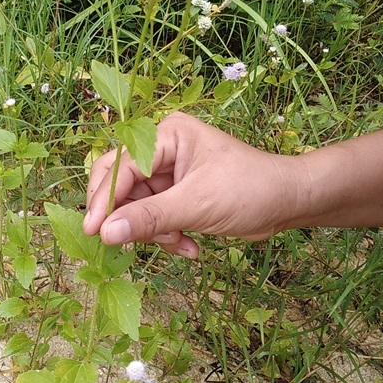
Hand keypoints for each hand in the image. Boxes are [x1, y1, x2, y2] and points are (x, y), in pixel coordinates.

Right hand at [83, 112, 296, 257]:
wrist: (289, 203)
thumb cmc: (250, 190)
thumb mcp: (197, 205)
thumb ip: (150, 218)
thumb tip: (105, 234)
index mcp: (167, 136)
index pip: (121, 166)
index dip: (104, 199)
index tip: (93, 232)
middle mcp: (163, 151)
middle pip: (122, 185)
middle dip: (129, 217)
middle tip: (117, 244)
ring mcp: (169, 174)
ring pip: (137, 207)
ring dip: (154, 232)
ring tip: (179, 242)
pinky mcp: (177, 196)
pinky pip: (155, 219)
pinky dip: (168, 236)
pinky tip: (189, 247)